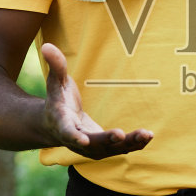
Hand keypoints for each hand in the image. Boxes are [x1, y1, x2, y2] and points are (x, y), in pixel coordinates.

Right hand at [40, 43, 153, 158]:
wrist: (58, 125)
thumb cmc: (58, 100)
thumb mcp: (55, 82)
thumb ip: (56, 66)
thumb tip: (47, 45)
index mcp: (62, 124)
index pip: (67, 132)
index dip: (73, 137)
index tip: (82, 140)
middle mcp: (76, 141)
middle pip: (93, 144)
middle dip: (107, 140)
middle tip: (121, 134)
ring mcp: (91, 149)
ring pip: (111, 149)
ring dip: (129, 144)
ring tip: (146, 135)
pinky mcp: (104, 149)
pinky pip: (120, 149)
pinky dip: (134, 145)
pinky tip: (148, 137)